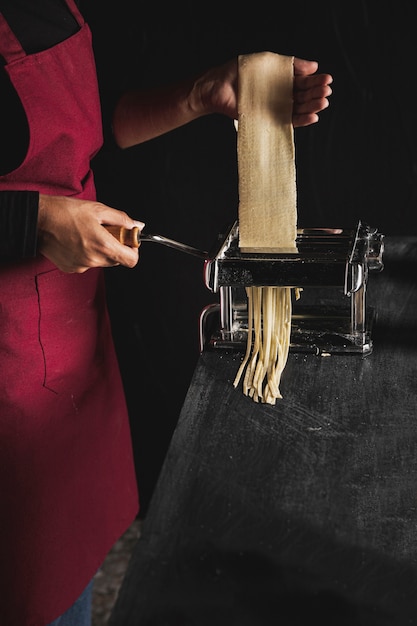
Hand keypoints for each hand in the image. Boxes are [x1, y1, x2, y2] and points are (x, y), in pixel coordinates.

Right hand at [37, 194, 143, 272]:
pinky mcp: (71, 268)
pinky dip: (86, 254)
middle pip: (117, 260)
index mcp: (103, 245)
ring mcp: (81, 266)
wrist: (37, 220)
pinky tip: (76, 241)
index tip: (128, 240)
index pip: (131, 260)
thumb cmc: (65, 212)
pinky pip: (87, 263)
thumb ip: (121, 219)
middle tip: (105, 231)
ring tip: (87, 234)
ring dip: (100, 250)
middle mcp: (93, 260)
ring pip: (101, 261)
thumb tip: (137, 225)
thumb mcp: (98, 209)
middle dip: (115, 246)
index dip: (133, 250)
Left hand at [192, 55, 332, 127]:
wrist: (219, 87)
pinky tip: (312, 116)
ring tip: (323, 103)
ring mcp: (276, 108)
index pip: (304, 81)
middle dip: (317, 94)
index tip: (327, 79)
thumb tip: (313, 66)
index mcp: (283, 80)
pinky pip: (288, 121)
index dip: (316, 80)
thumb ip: (291, 63)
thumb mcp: (268, 61)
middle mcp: (281, 95)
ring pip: (300, 109)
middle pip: (304, 96)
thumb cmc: (240, 71)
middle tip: (326, 91)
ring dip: (313, 107)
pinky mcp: (269, 119)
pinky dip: (302, 120)